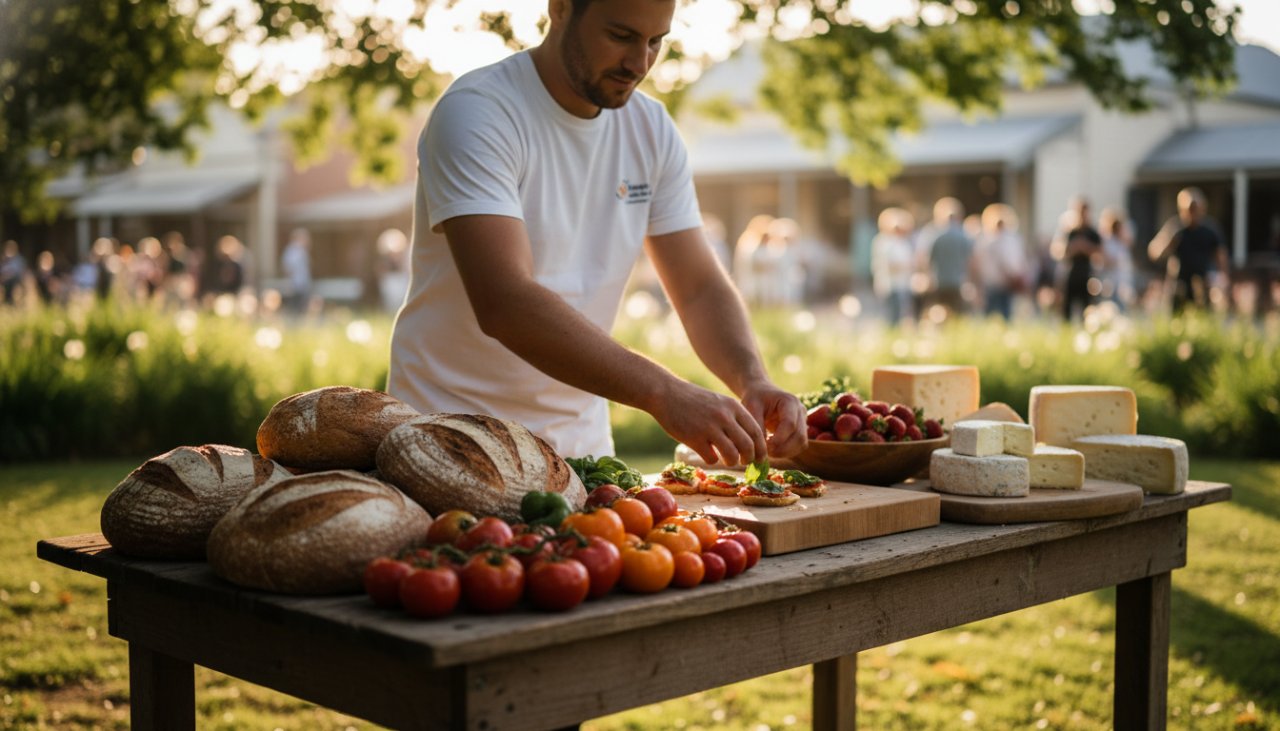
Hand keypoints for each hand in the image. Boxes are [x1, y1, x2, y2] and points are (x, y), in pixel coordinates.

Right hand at [649, 381, 766, 466]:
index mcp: (733, 407)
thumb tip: (748, 442)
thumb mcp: (718, 402)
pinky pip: (711, 458)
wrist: (666, 393)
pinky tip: (707, 453)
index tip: (760, 458)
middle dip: (750, 459)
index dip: (761, 448)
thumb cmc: (692, 400)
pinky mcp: (694, 439)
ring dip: (732, 461)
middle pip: (748, 446)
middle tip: (745, 462)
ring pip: (732, 455)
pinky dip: (712, 460)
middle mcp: (724, 417)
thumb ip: (733, 418)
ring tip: (728, 460)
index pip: (756, 432)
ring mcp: (709, 428)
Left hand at [740, 381, 807, 458]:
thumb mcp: (751, 407)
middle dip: (783, 449)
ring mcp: (803, 421)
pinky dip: (786, 452)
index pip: (790, 424)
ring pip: (802, 444)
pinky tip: (772, 449)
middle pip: (800, 436)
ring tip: (767, 452)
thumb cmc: (755, 398)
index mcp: (790, 401)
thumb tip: (761, 449)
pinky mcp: (800, 430)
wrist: (762, 393)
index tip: (765, 447)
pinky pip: (798, 446)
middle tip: (765, 454)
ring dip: (785, 452)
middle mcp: (800, 411)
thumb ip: (757, 426)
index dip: (779, 439)